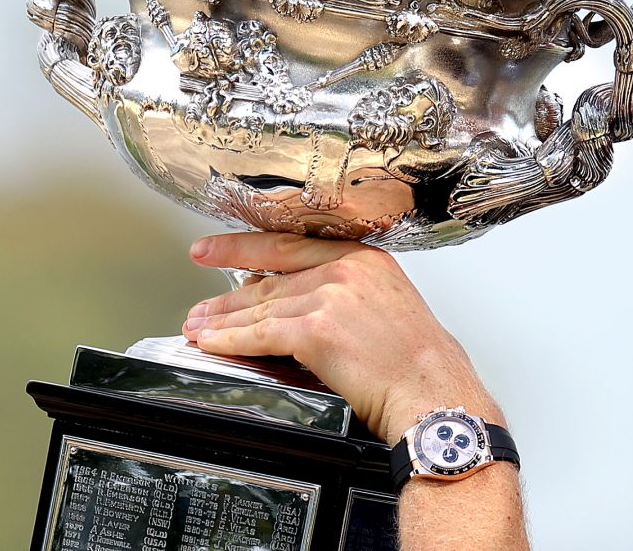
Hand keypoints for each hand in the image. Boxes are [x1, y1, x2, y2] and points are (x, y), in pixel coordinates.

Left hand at [181, 233, 501, 444]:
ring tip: (199, 328)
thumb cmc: (418, 360)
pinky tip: (214, 343)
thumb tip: (298, 297)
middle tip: (200, 305)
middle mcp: (346, 269)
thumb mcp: (388, 304)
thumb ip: (346, 293)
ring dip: (222, 320)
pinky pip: (261, 334)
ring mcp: (330, 297)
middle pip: (270, 278)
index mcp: (365, 257)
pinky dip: (231, 339)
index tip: (214, 249)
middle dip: (226, 294)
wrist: (433, 389)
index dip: (243, 247)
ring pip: (261, 306)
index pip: (290, 243)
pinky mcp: (316, 330)